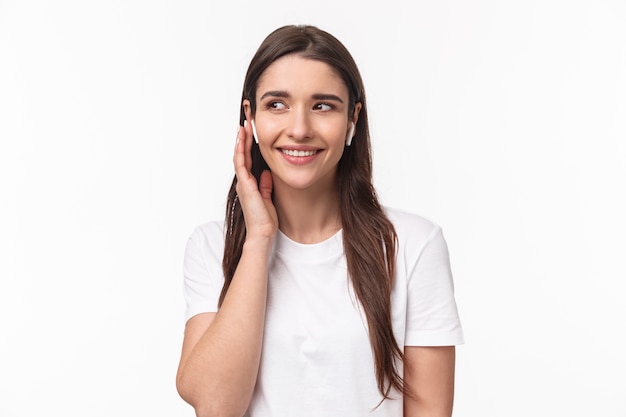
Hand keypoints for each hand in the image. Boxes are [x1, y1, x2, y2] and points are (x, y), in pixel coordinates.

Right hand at [233, 123, 277, 240]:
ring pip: (240, 157)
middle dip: (244, 138)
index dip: (249, 145)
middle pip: (242, 155)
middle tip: (246, 122)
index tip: (251, 131)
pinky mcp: (245, 186)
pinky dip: (241, 152)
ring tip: (243, 126)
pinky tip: (242, 141)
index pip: (248, 159)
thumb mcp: (269, 197)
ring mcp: (243, 183)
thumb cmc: (265, 220)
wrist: (262, 233)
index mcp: (250, 183)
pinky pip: (241, 165)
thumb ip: (266, 185)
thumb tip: (268, 173)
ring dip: (241, 141)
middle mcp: (244, 182)